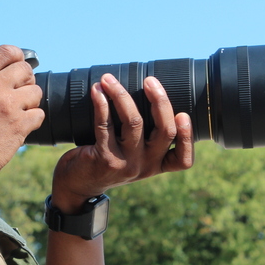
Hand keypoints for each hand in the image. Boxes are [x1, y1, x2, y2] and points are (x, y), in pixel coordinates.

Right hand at [0, 45, 43, 188]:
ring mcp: (8, 106)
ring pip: (36, 91)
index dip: (15, 57)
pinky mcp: (19, 126)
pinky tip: (20, 127)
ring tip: (19, 111)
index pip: (6, 51)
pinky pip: (39, 114)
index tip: (14, 67)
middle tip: (17, 93)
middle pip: (25, 69)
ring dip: (30, 101)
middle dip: (24, 79)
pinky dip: (33, 121)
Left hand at [51, 75, 193, 211]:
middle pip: (164, 130)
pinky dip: (101, 104)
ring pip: (134, 122)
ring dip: (121, 95)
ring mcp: (126, 163)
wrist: (77, 185)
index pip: (183, 159)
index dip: (187, 137)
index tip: (183, 114)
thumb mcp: (131, 156)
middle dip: (160, 100)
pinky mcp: (105, 158)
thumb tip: (148, 93)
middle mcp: (145, 166)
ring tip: (109, 79)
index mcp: (156, 165)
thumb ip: (144, 137)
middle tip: (150, 80)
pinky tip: (97, 91)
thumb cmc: (106, 161)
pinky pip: (105, 124)